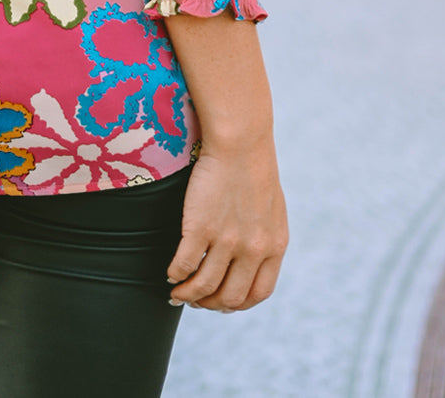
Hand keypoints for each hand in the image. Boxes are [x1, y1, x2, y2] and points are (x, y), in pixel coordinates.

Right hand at [166, 138, 288, 312]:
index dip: (237, 303)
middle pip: (230, 296)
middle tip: (195, 299)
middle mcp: (253, 250)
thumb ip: (265, 237)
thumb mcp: (272, 210)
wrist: (240, 141)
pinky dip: (175, 274)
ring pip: (204, 286)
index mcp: (274, 246)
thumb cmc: (253, 168)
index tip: (221, 302)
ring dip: (187, 294)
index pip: (257, 294)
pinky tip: (169, 271)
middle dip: (209, 303)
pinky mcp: (201, 228)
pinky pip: (184, 264)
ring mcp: (227, 241)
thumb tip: (251, 258)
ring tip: (177, 291)